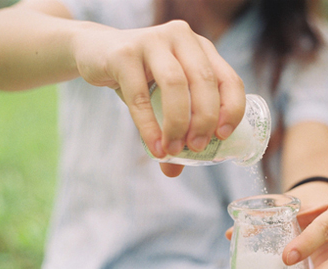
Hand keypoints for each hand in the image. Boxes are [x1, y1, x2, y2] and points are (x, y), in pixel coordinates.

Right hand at [72, 20, 244, 175]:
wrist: (95, 52)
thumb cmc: (141, 78)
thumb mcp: (165, 98)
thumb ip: (174, 128)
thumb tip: (174, 172)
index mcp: (202, 48)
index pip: (229, 79)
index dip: (232, 109)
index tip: (223, 137)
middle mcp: (183, 37)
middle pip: (204, 81)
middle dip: (205, 120)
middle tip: (197, 148)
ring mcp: (153, 41)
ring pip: (175, 85)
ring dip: (179, 123)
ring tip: (175, 151)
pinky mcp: (124, 52)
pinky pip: (140, 95)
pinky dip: (149, 126)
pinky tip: (155, 147)